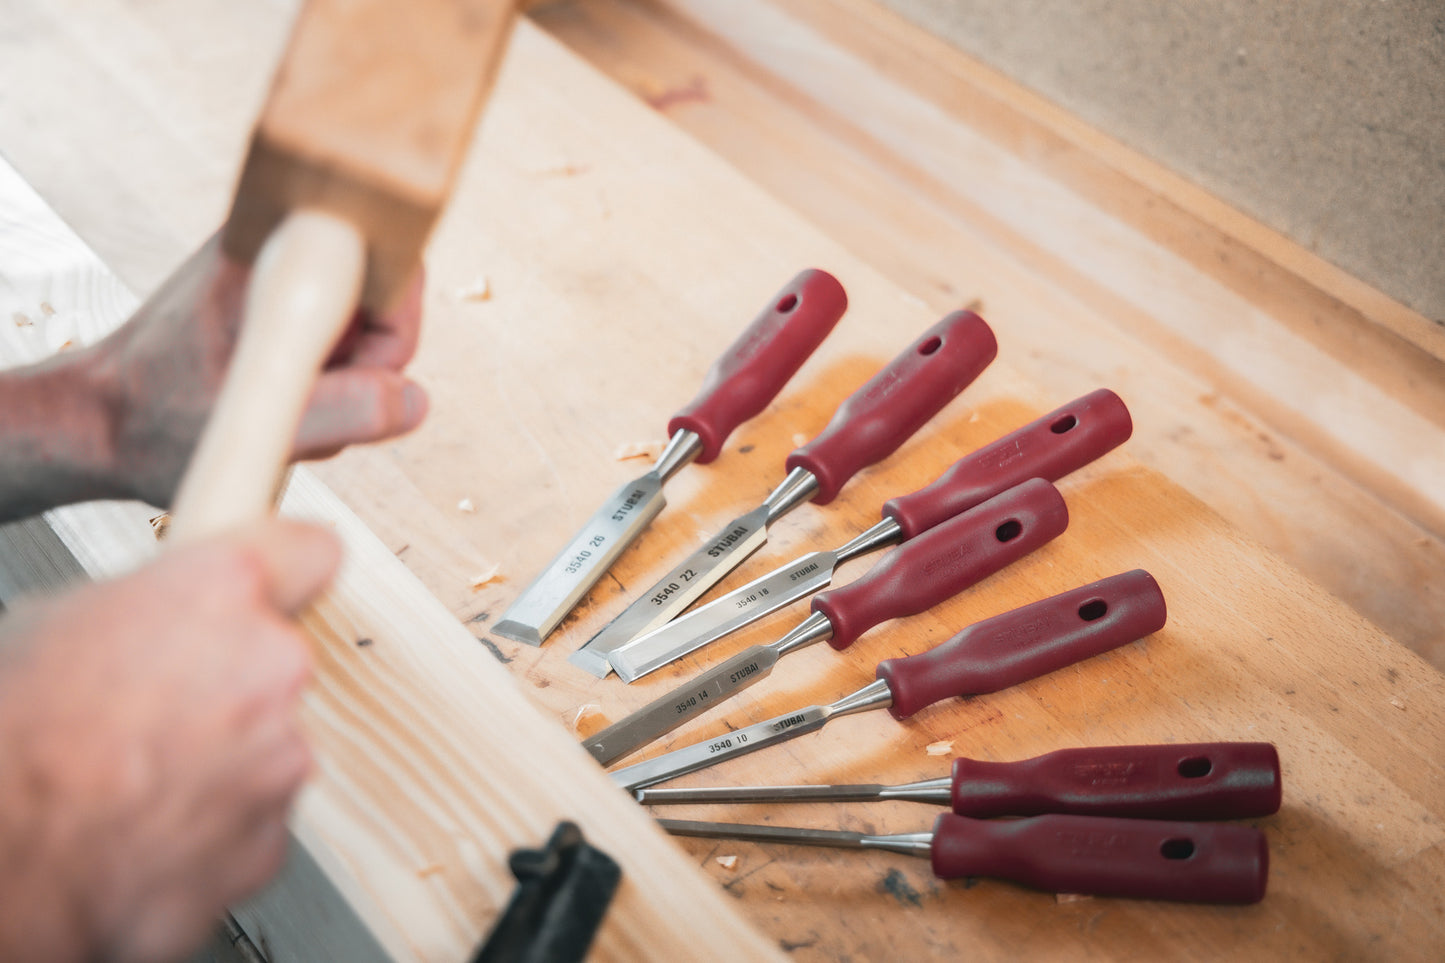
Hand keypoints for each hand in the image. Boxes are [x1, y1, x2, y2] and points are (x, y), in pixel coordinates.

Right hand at [0, 518, 339, 962]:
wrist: (1, 851)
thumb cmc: (13, 733)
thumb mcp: (68, 618)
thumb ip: (159, 607)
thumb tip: (172, 616)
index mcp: (224, 590)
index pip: (312, 552)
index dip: (291, 572)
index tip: (285, 585)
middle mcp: (273, 667)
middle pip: (281, 664)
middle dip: (235, 683)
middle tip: (161, 707)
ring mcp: (281, 757)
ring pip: (270, 746)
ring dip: (223, 757)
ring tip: (139, 774)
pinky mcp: (270, 838)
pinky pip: (253, 819)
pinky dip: (213, 824)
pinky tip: (149, 823)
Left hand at [100, 232, 428, 507]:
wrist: (100, 421)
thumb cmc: (155, 420)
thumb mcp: (252, 423)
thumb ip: (340, 412)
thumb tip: (413, 399)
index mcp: (273, 250)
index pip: (393, 264)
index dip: (396, 331)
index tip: (358, 380)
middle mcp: (279, 244)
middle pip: (387, 295)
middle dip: (370, 366)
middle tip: (312, 404)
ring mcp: (278, 271)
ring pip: (366, 322)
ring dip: (346, 379)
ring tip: (284, 405)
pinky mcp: (274, 298)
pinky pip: (337, 335)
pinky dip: (325, 378)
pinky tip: (281, 398)